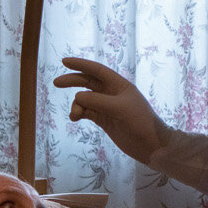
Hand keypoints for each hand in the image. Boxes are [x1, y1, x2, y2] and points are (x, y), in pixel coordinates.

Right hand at [54, 58, 171, 164]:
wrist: (151, 145)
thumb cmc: (140, 122)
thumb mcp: (120, 108)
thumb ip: (97, 101)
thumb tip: (77, 97)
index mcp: (119, 85)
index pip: (97, 70)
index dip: (81, 64)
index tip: (64, 62)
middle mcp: (112, 93)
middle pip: (88, 82)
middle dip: (72, 81)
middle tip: (56, 83)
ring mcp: (107, 107)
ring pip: (85, 99)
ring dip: (76, 105)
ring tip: (74, 115)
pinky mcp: (104, 120)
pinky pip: (86, 112)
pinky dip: (79, 113)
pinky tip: (75, 118)